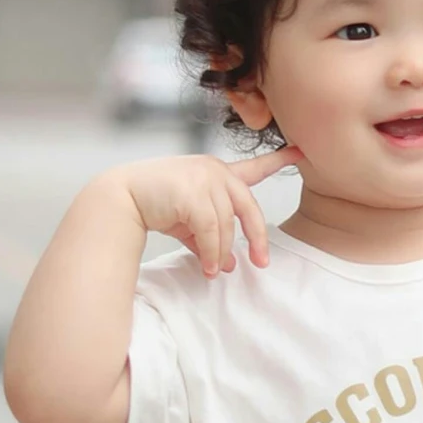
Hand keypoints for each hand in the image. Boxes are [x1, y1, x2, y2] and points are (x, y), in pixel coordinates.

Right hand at [118, 149, 300, 276]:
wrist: (121, 198)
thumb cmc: (154, 205)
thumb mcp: (188, 221)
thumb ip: (210, 238)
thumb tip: (229, 266)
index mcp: (217, 173)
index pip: (254, 167)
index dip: (279, 160)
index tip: (302, 152)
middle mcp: (214, 171)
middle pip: (248, 209)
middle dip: (257, 238)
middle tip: (261, 262)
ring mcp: (204, 180)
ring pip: (226, 227)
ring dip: (221, 254)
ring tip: (214, 271)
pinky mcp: (193, 194)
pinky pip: (211, 232)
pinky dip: (210, 254)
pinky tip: (207, 268)